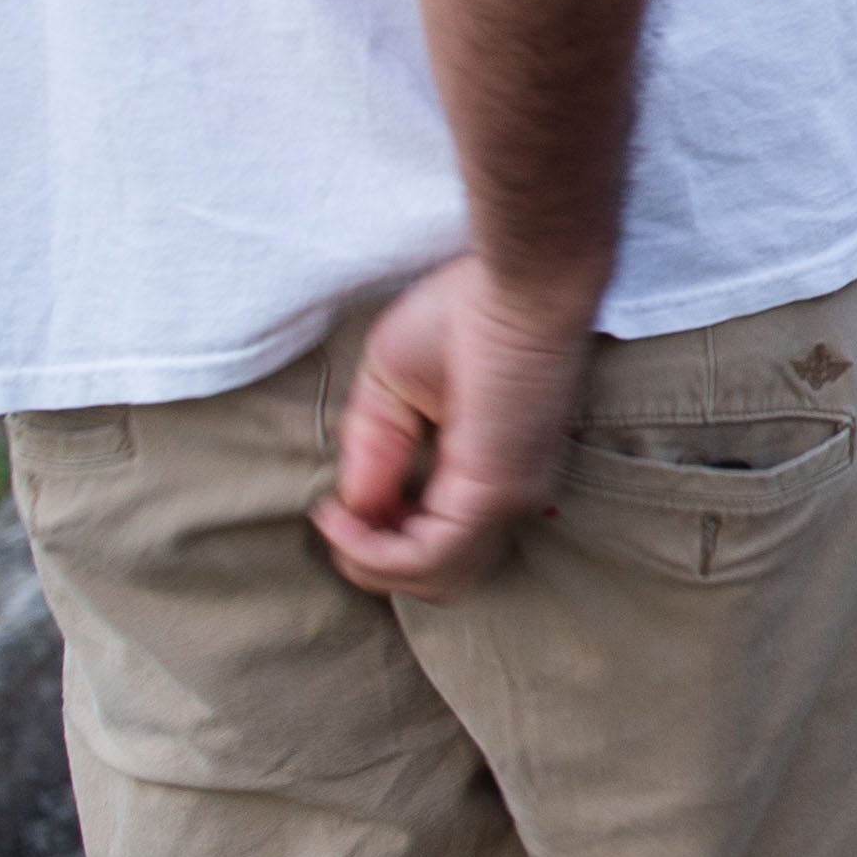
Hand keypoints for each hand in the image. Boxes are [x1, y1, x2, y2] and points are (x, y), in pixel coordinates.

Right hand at [316, 253, 592, 599]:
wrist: (518, 277)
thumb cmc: (464, 314)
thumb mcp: (393, 392)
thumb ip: (376, 453)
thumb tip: (356, 511)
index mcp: (493, 474)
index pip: (438, 546)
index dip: (375, 539)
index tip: (337, 505)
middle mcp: (510, 495)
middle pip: (438, 577)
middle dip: (371, 561)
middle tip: (339, 520)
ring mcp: (507, 497)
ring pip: (433, 579)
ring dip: (368, 561)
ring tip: (339, 518)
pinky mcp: (495, 488)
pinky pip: (429, 557)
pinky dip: (374, 551)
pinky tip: (342, 515)